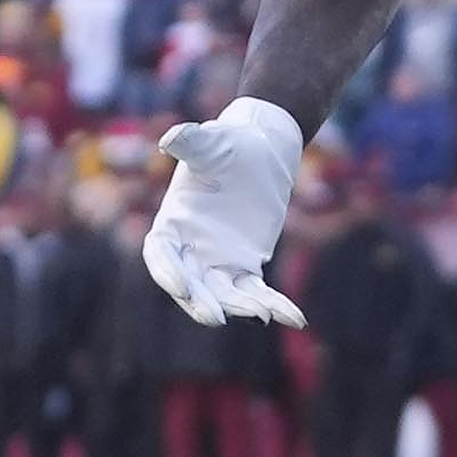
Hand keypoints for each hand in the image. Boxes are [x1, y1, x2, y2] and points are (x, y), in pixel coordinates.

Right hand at [142, 99, 307, 329]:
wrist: (260, 151)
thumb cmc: (229, 143)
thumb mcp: (212, 141)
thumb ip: (193, 143)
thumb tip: (173, 137)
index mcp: (172, 222)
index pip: (161, 255)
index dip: (168, 273)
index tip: (182, 288)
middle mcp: (189, 249)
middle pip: (191, 284)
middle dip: (201, 302)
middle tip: (216, 319)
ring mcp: (216, 262)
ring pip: (224, 294)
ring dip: (241, 307)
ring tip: (265, 314)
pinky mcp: (245, 266)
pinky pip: (256, 292)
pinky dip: (274, 305)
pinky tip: (295, 318)